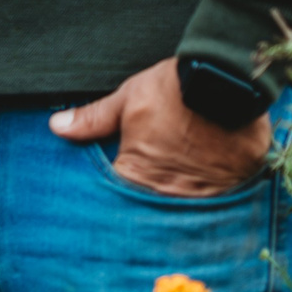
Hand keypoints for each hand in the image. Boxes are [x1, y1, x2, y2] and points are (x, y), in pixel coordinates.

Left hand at [48, 57, 271, 196]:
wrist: (229, 81)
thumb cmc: (173, 90)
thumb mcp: (128, 100)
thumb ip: (93, 119)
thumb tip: (57, 127)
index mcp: (138, 175)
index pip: (118, 201)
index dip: (115, 199)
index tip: (114, 198)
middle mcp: (170, 194)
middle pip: (153, 209)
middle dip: (148, 206)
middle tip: (151, 195)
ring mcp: (204, 196)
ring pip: (185, 211)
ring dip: (180, 202)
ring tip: (180, 187)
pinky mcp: (233, 189)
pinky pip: (217, 203)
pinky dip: (210, 196)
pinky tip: (208, 184)